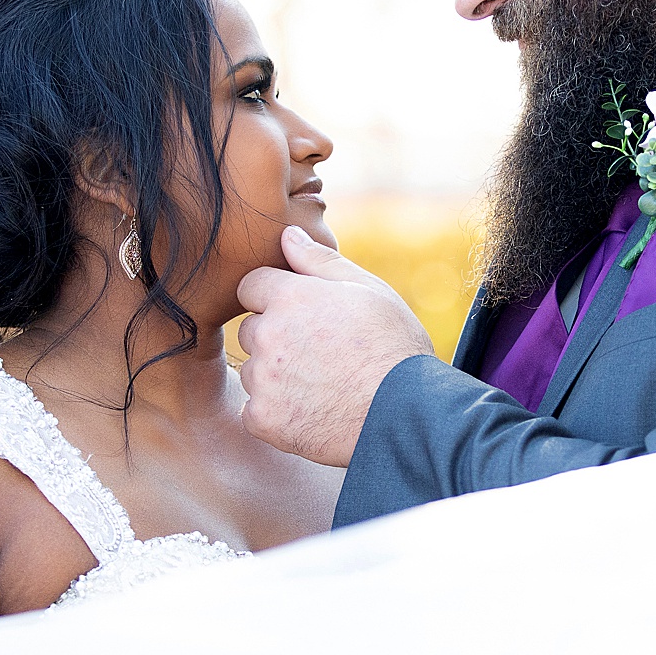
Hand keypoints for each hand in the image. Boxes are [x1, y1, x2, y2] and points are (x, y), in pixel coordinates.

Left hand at [235, 226, 434, 467]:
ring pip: (254, 371)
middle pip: (251, 329)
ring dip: (275, 375)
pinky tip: (311, 410)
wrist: (405, 414)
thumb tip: (287, 235)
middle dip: (275, 336)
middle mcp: (269, 335)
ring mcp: (263, 380)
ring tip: (320, 383)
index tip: (301, 314)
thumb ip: (319, 261)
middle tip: (318, 351)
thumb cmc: (392, 346)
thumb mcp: (368, 289)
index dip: (274, 296)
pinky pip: (254, 411)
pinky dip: (276, 412)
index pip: (250, 285)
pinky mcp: (263, 420)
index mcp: (290, 297)